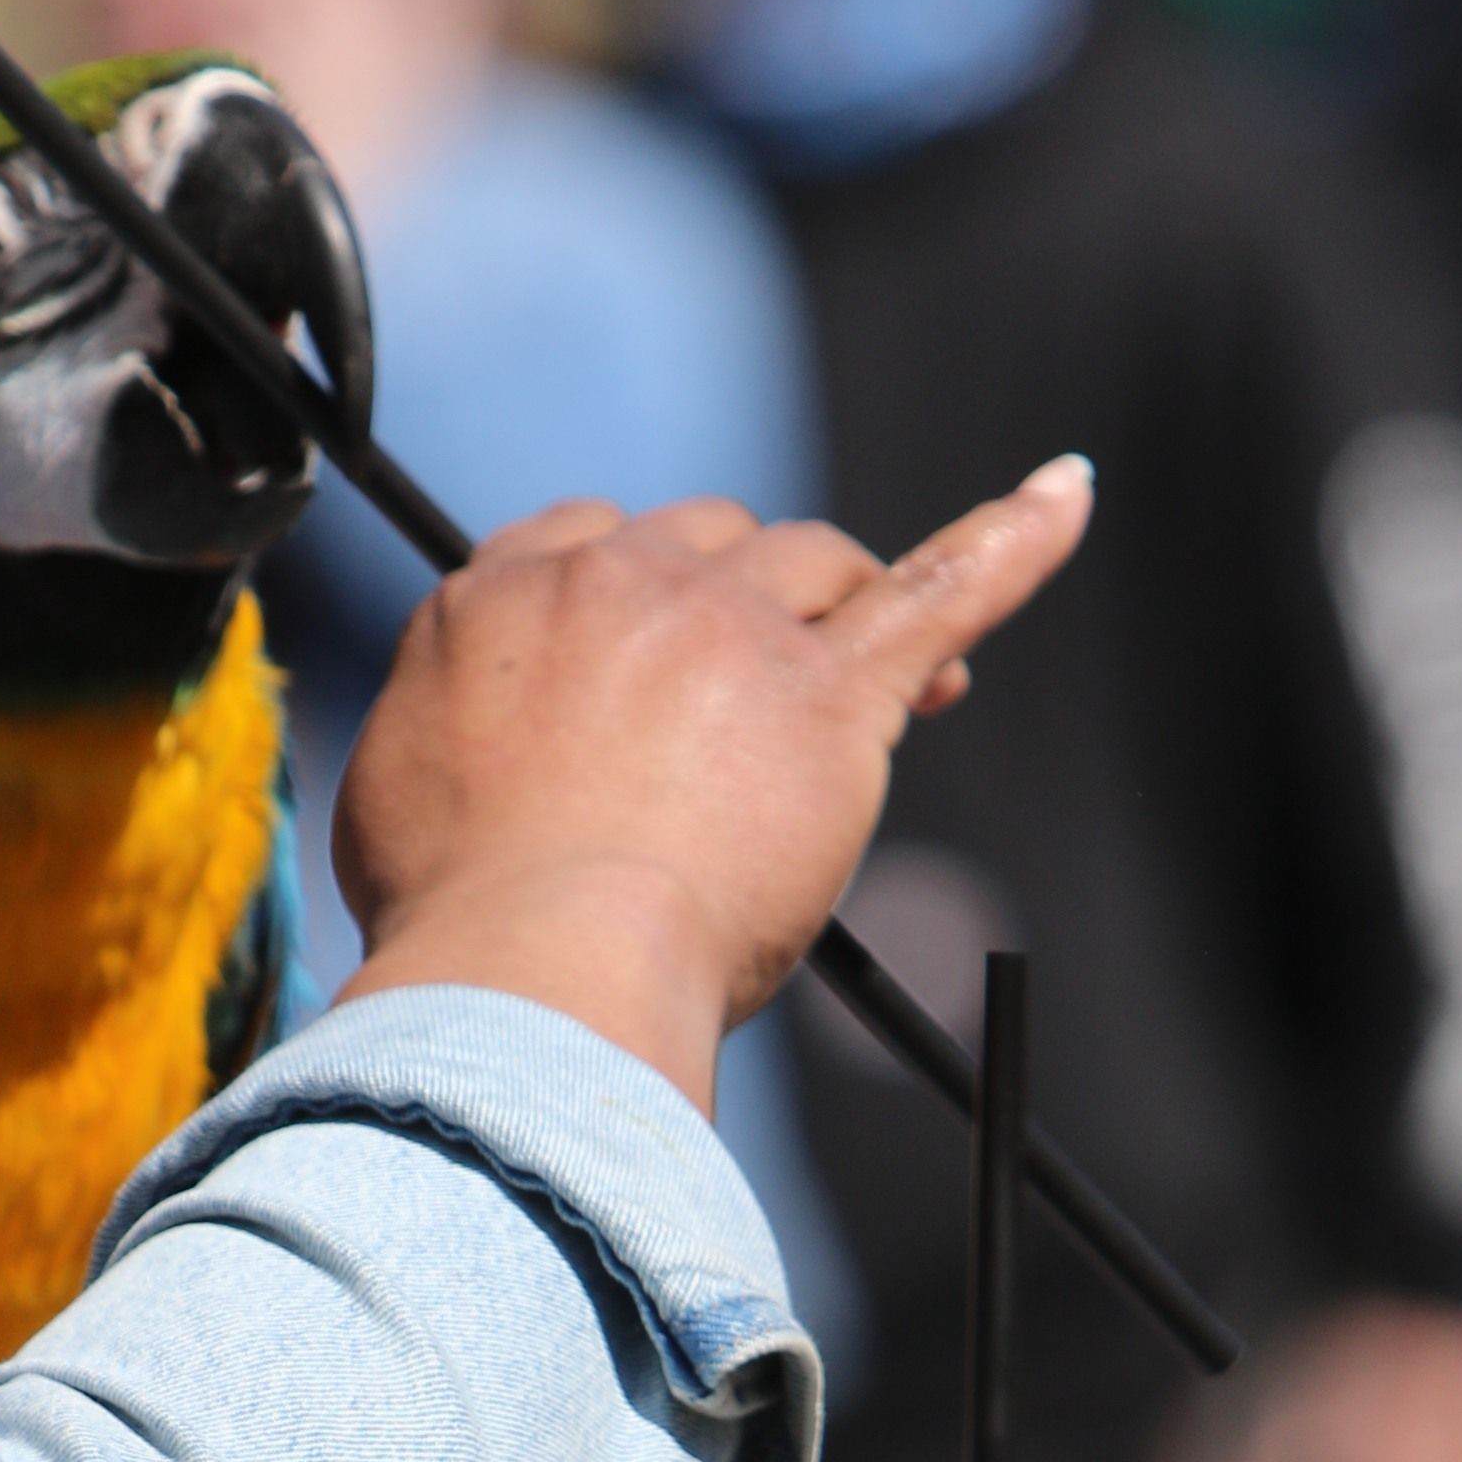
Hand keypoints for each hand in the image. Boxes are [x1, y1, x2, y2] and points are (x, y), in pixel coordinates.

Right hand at [332, 469, 1094, 1117]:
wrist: (532, 967)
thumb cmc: (454, 922)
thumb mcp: (394, 799)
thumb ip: (439, 739)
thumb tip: (461, 766)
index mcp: (506, 597)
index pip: (588, 542)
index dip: (633, 598)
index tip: (646, 660)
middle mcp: (623, 580)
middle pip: (707, 540)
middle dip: (738, 601)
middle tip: (758, 707)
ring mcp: (736, 627)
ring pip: (812, 558)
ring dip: (843, 600)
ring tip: (876, 675)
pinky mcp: (834, 694)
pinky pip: (945, 588)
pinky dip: (1017, 537)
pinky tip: (1068, 493)